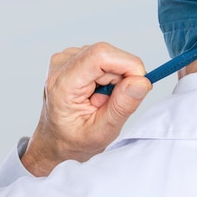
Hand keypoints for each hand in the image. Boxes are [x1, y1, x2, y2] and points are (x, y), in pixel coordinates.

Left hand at [21, 42, 151, 176]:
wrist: (54, 141)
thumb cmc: (72, 141)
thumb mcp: (101, 133)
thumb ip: (122, 107)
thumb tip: (141, 81)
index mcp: (63, 84)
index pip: (101, 55)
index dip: (128, 64)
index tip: (140, 85)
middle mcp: (61, 65)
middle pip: (108, 55)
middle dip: (123, 77)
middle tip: (113, 102)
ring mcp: (66, 59)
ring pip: (109, 56)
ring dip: (116, 77)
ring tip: (102, 100)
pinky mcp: (74, 57)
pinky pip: (104, 58)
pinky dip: (109, 75)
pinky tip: (98, 91)